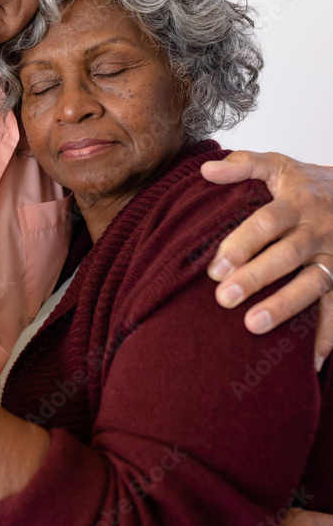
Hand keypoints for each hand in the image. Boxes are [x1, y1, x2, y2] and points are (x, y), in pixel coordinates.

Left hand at [202, 152, 332, 366]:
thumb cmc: (307, 184)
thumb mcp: (279, 165)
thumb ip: (243, 164)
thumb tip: (205, 169)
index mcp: (297, 202)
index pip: (266, 222)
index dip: (241, 243)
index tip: (215, 267)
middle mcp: (318, 230)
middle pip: (286, 255)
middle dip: (255, 277)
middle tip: (223, 298)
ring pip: (312, 284)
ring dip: (285, 306)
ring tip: (253, 326)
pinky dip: (328, 335)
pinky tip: (312, 361)